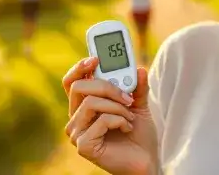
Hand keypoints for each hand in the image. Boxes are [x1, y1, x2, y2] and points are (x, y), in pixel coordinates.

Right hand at [62, 57, 157, 174]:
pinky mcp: (83, 146)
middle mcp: (76, 118)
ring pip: (91, 103)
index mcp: (83, 106)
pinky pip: (100, 121)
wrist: (147, 160)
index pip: (71, 82)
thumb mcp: (139, 104)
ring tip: (130, 117)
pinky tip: (127, 128)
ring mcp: (77, 133)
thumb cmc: (138, 134)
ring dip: (117, 107)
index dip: (79, 68)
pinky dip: (119, 121)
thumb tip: (140, 69)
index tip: (95, 58)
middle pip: (79, 87)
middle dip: (107, 87)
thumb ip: (137, 86)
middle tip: (127, 96)